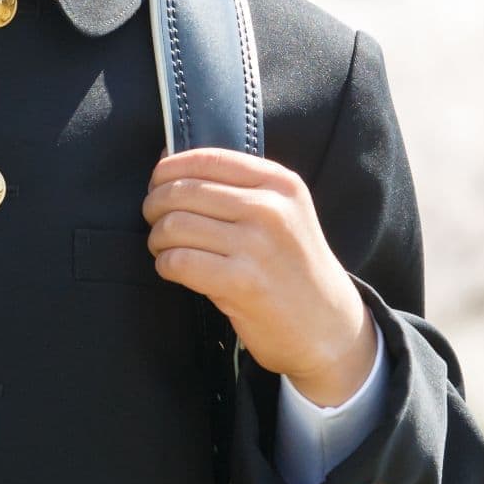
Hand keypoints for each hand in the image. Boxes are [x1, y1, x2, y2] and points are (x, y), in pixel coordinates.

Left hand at [141, 147, 376, 403]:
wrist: (328, 325)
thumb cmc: (292, 266)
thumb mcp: (283, 212)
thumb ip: (235, 186)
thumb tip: (167, 157)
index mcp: (280, 183)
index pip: (206, 159)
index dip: (169, 170)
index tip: (157, 185)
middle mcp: (270, 208)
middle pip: (182, 191)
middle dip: (155, 206)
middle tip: (155, 222)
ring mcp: (256, 245)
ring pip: (174, 225)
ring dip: (158, 239)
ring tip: (165, 248)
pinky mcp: (241, 282)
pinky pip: (178, 261)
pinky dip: (165, 265)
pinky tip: (174, 270)